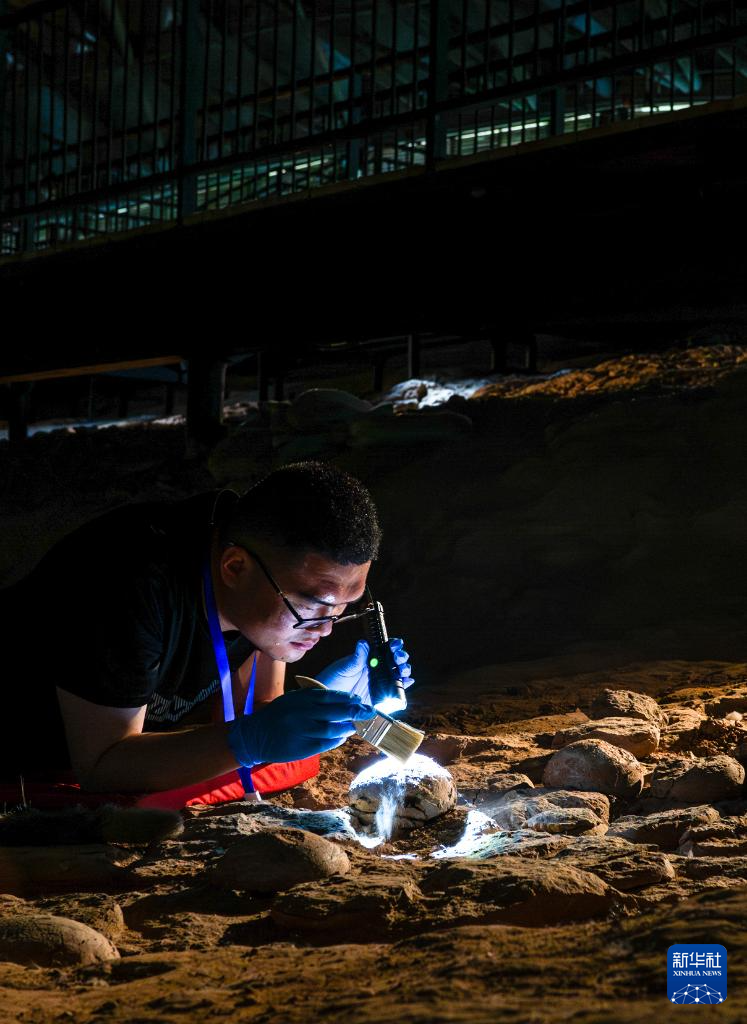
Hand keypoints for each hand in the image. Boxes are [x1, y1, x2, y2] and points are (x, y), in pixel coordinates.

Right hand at [227, 689, 374, 766]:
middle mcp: (301, 713)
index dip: (347, 698)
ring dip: (346, 728)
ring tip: (354, 726)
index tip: (359, 699)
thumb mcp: (292, 699)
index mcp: (300, 699)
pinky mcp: (300, 748)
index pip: (329, 696)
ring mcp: (300, 731)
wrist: (255, 735)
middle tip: (368, 712)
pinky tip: (342, 738)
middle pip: (334, 712)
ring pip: (330, 729)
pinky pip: (323, 744)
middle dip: (354, 712)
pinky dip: (336, 740)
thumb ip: (313, 699)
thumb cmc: (277, 716)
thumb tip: (341, 700)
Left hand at [317, 638, 413, 703]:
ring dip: (404, 670)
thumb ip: (356, 658)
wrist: (327, 703)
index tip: (395, 645)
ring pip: (398, 674)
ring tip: (403, 670)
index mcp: (368, 659)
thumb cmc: (333, 680)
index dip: (393, 645)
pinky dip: (404, 686)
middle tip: (398, 658)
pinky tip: (407, 682)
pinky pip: (396, 691)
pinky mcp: (381, 697)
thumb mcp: (343, 668)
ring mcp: (380, 683)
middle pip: (395, 661)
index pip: (385, 649)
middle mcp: (377, 670)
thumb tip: (363, 642)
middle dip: (401, 657)